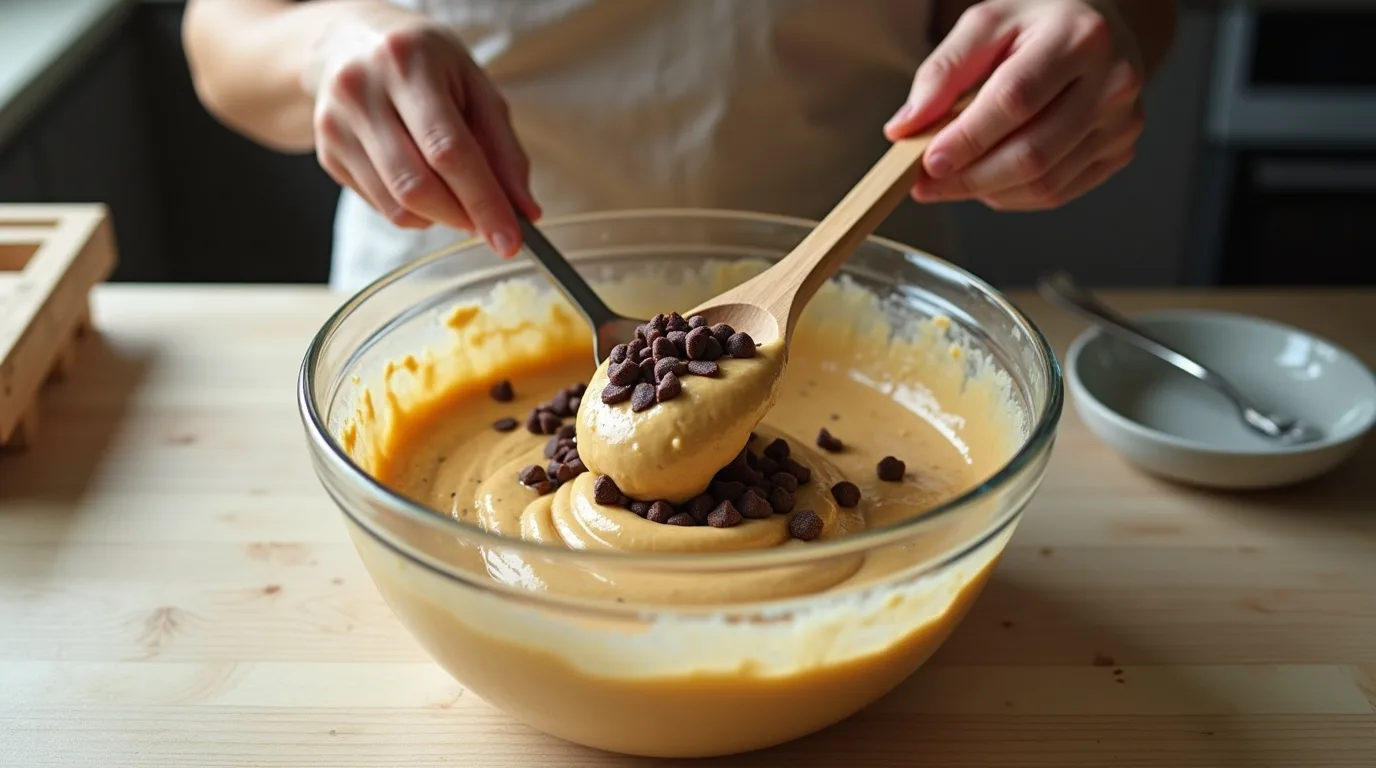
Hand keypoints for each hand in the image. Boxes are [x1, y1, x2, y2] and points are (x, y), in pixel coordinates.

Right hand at [308, 10, 538, 255]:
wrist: (351, 42)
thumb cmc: (425, 63)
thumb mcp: (475, 86)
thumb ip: (504, 150)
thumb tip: (524, 211)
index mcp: (406, 64)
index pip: (448, 150)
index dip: (483, 202)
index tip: (510, 240)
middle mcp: (361, 92)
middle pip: (417, 186)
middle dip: (462, 218)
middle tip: (489, 225)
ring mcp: (336, 126)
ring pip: (397, 206)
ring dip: (441, 218)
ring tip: (458, 196)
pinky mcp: (327, 155)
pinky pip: (381, 207)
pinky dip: (415, 212)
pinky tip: (425, 184)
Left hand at [884, 0, 1144, 210]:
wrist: (1098, 26)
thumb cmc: (1037, 25)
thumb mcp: (984, 25)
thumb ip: (941, 72)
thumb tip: (905, 127)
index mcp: (1078, 37)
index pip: (1015, 101)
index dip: (967, 139)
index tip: (928, 162)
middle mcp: (1112, 81)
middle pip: (1032, 153)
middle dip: (969, 178)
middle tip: (926, 185)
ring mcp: (1122, 121)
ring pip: (1044, 183)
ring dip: (987, 191)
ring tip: (954, 178)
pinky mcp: (1120, 151)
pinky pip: (1057, 193)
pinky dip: (1012, 196)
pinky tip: (990, 179)